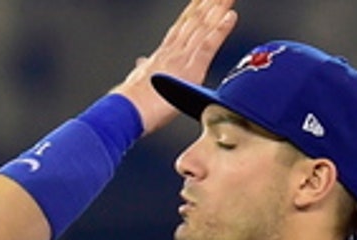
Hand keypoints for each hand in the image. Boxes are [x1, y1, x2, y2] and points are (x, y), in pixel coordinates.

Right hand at [113, 0, 238, 135]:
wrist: (125, 111)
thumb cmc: (130, 105)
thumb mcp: (136, 83)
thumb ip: (142, 69)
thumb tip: (141, 63)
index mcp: (161, 56)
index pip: (180, 29)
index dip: (191, 13)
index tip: (200, 1)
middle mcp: (172, 52)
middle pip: (193, 22)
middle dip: (207, 5)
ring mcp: (181, 58)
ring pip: (202, 28)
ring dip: (217, 9)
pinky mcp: (191, 70)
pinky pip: (208, 45)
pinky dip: (220, 30)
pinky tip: (230, 16)